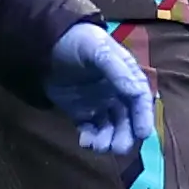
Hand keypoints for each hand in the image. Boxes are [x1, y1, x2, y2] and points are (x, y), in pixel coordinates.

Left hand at [43, 22, 154, 156]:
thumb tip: (136, 93)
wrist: (44, 44)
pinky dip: (90, 138)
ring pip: (110, 128)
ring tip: (98, 146)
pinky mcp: (81, 112)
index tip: (143, 134)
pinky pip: (90, 130)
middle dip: (125, 135)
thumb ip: (118, 71)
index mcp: (126, 75)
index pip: (140, 99)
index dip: (144, 116)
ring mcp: (99, 104)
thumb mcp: (99, 49)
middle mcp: (116, 92)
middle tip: (118, 147)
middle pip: (127, 119)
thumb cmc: (77, 40)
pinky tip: (85, 141)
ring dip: (108, 140)